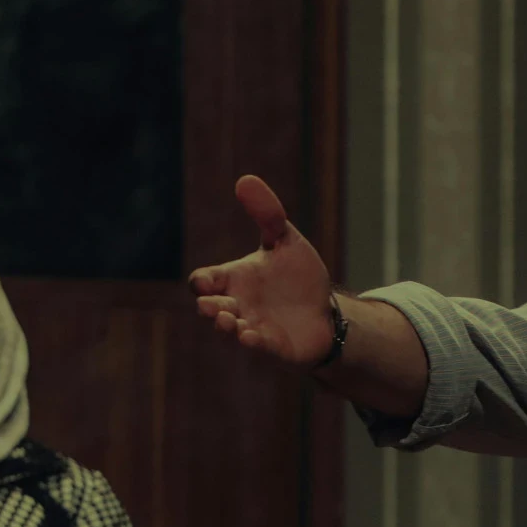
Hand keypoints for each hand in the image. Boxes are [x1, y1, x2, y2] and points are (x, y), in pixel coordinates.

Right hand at [189, 175, 335, 367]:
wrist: (325, 309)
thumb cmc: (296, 277)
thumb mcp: (284, 240)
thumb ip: (267, 213)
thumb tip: (245, 179)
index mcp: (234, 280)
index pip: (205, 282)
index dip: (202, 282)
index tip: (204, 282)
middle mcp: (238, 306)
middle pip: (212, 308)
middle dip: (210, 307)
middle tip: (212, 305)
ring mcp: (254, 328)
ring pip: (231, 331)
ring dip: (227, 327)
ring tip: (228, 321)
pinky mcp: (274, 346)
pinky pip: (260, 347)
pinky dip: (254, 342)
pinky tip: (251, 336)